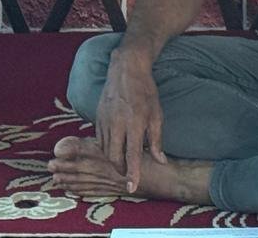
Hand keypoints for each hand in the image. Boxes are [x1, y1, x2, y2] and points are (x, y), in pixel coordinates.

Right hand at [94, 47, 165, 192]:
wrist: (126, 70)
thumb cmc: (145, 92)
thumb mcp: (157, 114)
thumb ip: (156, 140)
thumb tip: (160, 160)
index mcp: (134, 123)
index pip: (132, 155)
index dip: (132, 173)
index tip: (132, 187)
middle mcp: (117, 123)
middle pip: (113, 157)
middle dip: (120, 169)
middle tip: (128, 173)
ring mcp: (105, 119)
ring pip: (104, 149)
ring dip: (113, 158)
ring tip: (122, 159)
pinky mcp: (97, 116)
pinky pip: (99, 139)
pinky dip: (106, 146)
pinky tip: (114, 145)